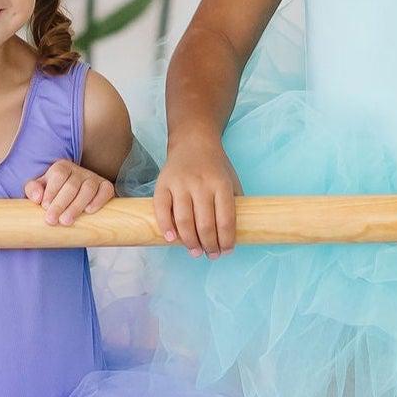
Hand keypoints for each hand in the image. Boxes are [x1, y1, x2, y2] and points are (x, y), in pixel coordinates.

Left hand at [24, 158, 114, 225]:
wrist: (73, 200)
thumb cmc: (54, 195)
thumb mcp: (41, 189)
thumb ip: (33, 190)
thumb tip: (37, 198)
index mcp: (62, 168)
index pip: (58, 175)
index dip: (51, 190)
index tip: (44, 206)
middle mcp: (78, 171)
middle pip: (71, 185)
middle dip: (60, 204)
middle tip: (52, 220)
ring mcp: (93, 178)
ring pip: (88, 189)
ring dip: (77, 206)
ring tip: (66, 221)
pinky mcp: (105, 186)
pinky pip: (105, 190)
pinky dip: (99, 200)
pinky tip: (89, 211)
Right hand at [154, 139, 238, 256]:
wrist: (193, 142)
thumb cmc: (215, 166)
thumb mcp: (231, 179)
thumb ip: (234, 202)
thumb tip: (234, 234)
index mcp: (221, 184)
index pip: (226, 219)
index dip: (227, 240)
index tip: (227, 251)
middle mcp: (201, 184)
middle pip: (205, 223)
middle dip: (209, 245)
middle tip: (212, 255)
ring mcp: (180, 184)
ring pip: (184, 220)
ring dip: (190, 241)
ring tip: (196, 252)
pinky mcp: (162, 184)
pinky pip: (161, 209)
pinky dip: (166, 226)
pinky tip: (172, 239)